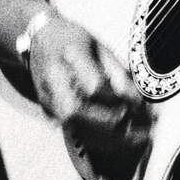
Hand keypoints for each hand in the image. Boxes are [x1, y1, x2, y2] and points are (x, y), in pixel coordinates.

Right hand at [26, 9, 150, 160]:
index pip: (94, 86)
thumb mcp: (100, 46)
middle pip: (78, 112)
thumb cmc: (73, 39)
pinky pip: (74, 131)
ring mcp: (48, 98)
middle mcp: (54, 79)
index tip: (140, 105)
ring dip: (107, 138)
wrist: (40, 40)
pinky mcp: (49, 111)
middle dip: (111, 124)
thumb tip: (136, 100)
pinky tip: (118, 140)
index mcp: (71, 55)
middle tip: (139, 127)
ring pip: (75, 127)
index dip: (119, 99)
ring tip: (135, 138)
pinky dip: (98, 139)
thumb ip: (118, 73)